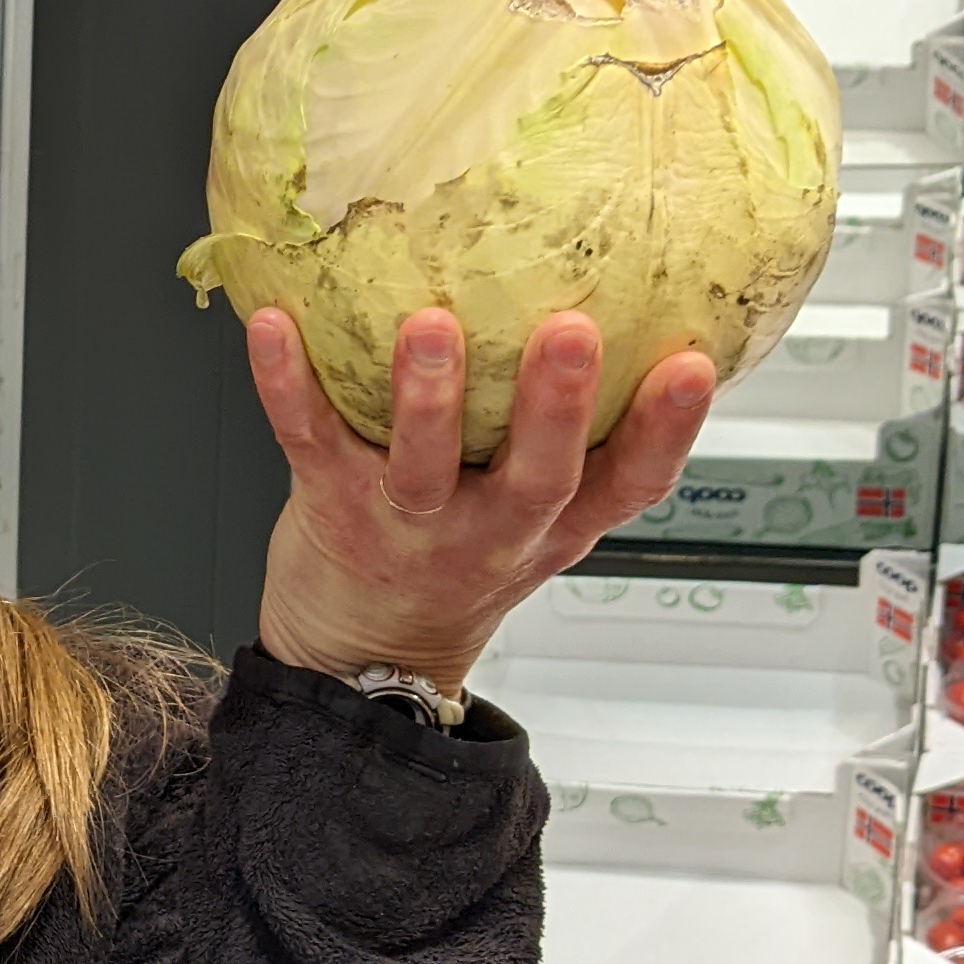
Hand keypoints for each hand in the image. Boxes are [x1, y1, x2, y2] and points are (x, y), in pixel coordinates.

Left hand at [250, 306, 712, 692]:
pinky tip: (272, 327)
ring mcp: (409, 525)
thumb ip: (575, 440)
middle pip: (537, 477)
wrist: (358, 656)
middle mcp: (489, 530)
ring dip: (428, 397)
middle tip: (570, 335)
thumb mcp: (538, 521)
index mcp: (550, 524)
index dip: (666, 429)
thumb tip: (619, 307)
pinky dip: (287, 383)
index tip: (691, 367)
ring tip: (429, 329)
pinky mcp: (331, 508)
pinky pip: (309, 440)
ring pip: (423, 466)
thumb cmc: (451, 562)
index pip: (629, 483)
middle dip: (556, 406)